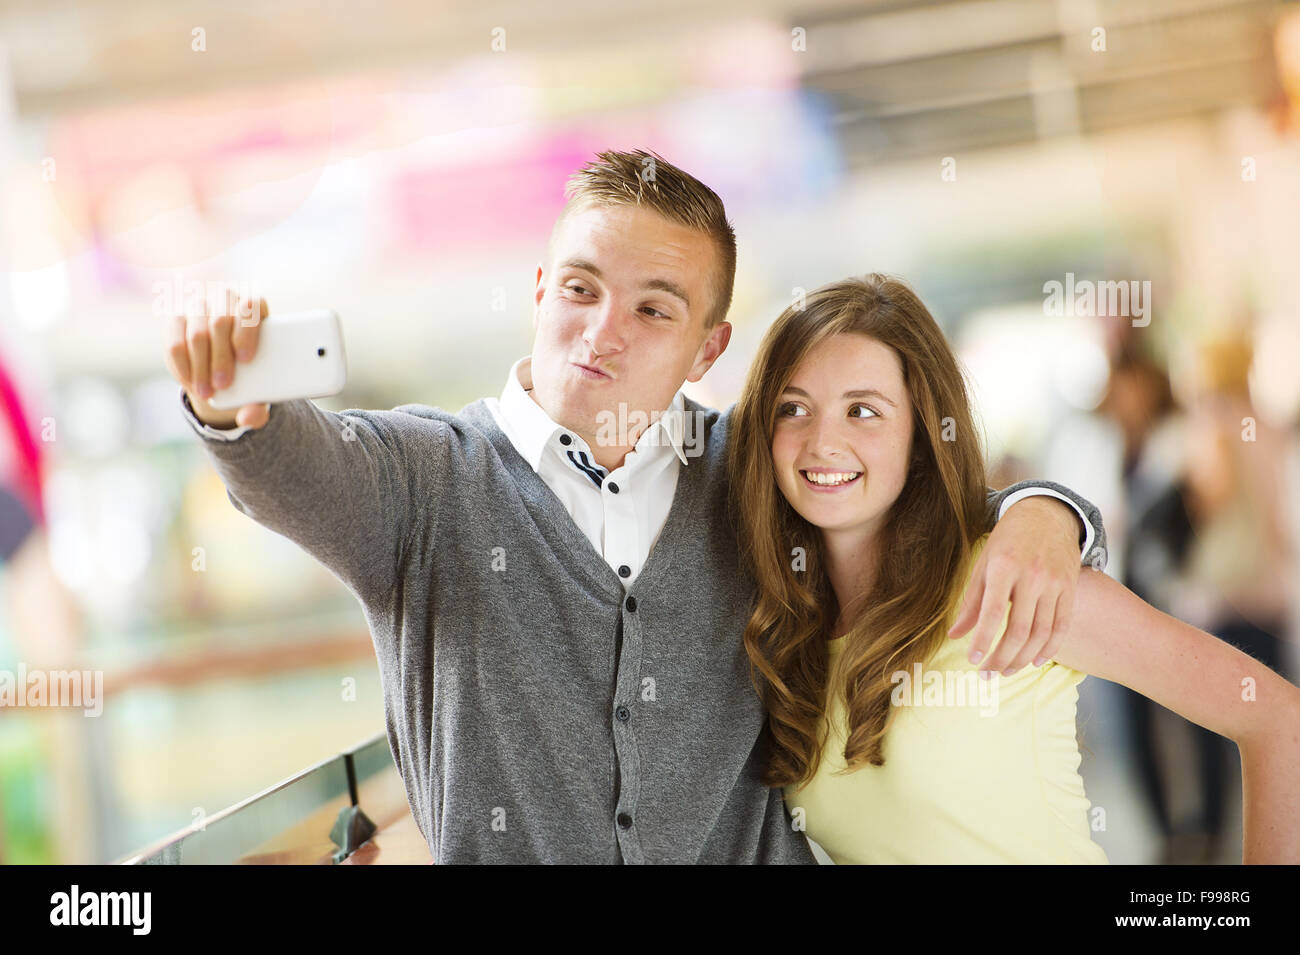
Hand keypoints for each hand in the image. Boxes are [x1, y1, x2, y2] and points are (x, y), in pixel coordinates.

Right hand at [165, 290, 270, 429]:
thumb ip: (258, 406)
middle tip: (223, 385)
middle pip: (222, 321)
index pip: (251, 306)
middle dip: (221, 357)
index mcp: (253, 306)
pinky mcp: (175, 318)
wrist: (219, 367)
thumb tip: (250, 417)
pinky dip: (182, 366)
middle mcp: (225, 299)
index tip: (246, 359)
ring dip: (201, 366)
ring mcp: (198, 305)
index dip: (248, 330)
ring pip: (197, 333)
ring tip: (206, 391)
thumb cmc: (247, 373)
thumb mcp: (258, 388)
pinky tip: (190, 383)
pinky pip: (174, 341)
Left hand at [948, 497, 1081, 676]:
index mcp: (1004, 567)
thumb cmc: (1007, 541)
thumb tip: (954, 635)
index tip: (973, 661)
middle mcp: (1031, 576)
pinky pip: (1062, 626)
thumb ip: (971, 602)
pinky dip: (1049, 648)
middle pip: (1019, 630)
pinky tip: (1034, 660)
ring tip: (1006, 670)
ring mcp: (1055, 583)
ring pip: (1041, 633)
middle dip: (1002, 658)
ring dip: (1023, 658)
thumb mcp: (983, 564)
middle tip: (988, 674)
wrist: (1046, 515)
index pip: (992, 614)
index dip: (982, 642)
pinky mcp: (1070, 588)